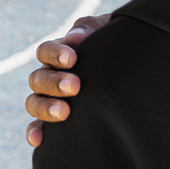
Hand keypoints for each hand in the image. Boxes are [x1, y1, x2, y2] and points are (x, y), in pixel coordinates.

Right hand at [24, 13, 109, 146]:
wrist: (135, 68)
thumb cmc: (117, 44)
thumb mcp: (107, 30)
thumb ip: (90, 28)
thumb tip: (74, 36)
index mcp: (60, 53)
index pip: (45, 51)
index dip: (55, 54)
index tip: (72, 59)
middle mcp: (51, 76)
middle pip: (37, 79)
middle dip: (54, 82)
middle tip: (75, 86)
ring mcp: (51, 98)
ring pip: (34, 102)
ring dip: (45, 107)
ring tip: (64, 112)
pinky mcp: (55, 119)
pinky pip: (38, 126)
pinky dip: (35, 132)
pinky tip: (39, 140)